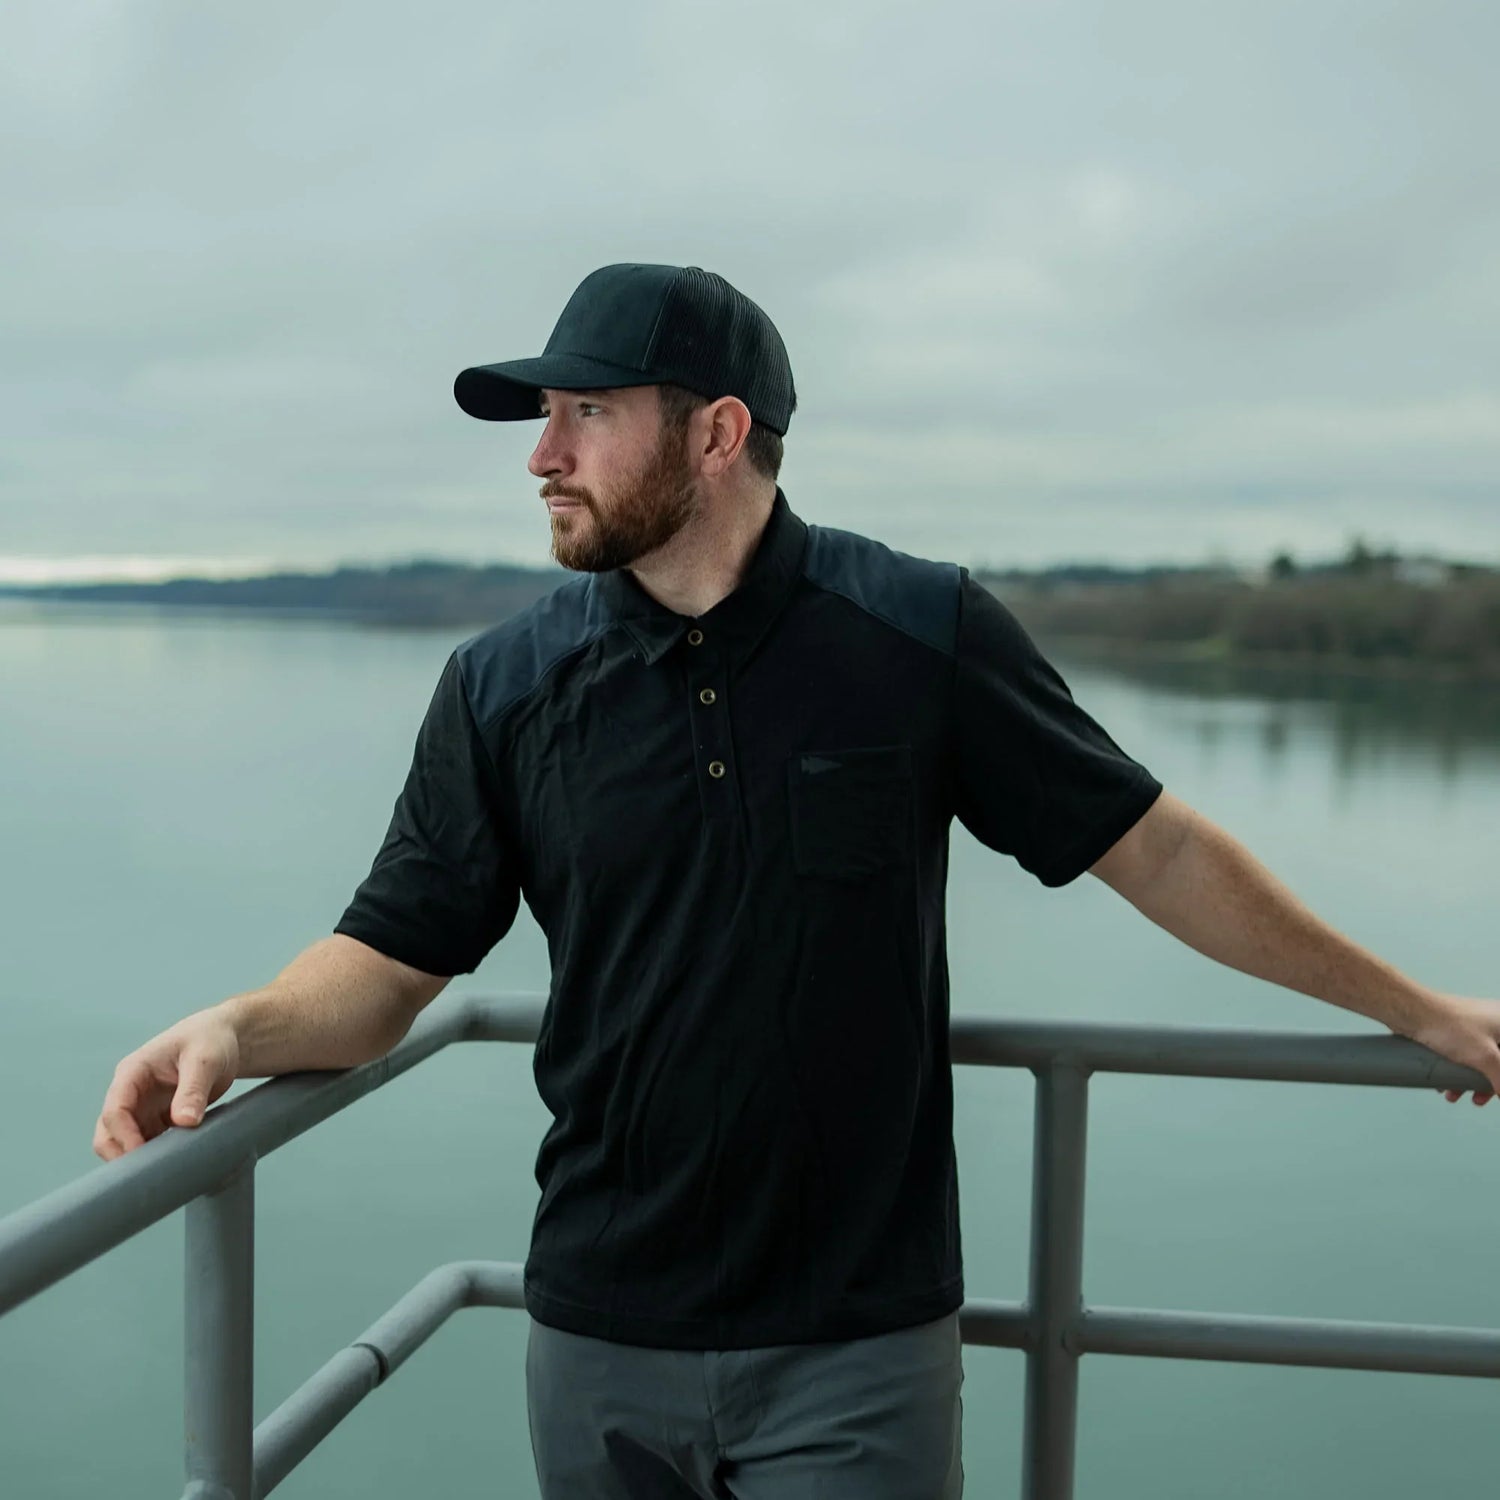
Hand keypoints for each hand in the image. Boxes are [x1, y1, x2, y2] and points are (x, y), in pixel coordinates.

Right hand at [93, 1009, 240, 1159]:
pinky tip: (172, 1166)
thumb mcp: (205, 1059)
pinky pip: (146, 1143)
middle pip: (108, 1132)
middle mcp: (131, 1092)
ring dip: (138, 1159)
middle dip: (121, 1154)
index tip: (143, 1157)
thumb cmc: (211, 1039)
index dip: (124, 1136)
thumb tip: (183, 1122)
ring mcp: (142, 1107)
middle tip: (149, 1174)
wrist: (225, 1038)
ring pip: (123, 1142)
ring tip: (163, 1173)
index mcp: (133, 1072)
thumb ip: (193, 1089)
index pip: (115, 1109)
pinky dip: (154, 1156)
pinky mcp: (157, 1119)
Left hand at [1408, 994, 1499, 1107]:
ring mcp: (1471, 1024)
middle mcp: (1491, 1021)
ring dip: (1467, 1080)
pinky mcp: (1452, 1028)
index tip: (1495, 1090)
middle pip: (1496, 1059)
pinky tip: (1444, 1083)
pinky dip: (1455, 1069)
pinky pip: (1460, 1053)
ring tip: (1453, 1095)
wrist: (1412, 1010)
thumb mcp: (1486, 1057)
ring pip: (1477, 1058)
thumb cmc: (1452, 1027)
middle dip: (1485, 1083)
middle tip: (1477, 1098)